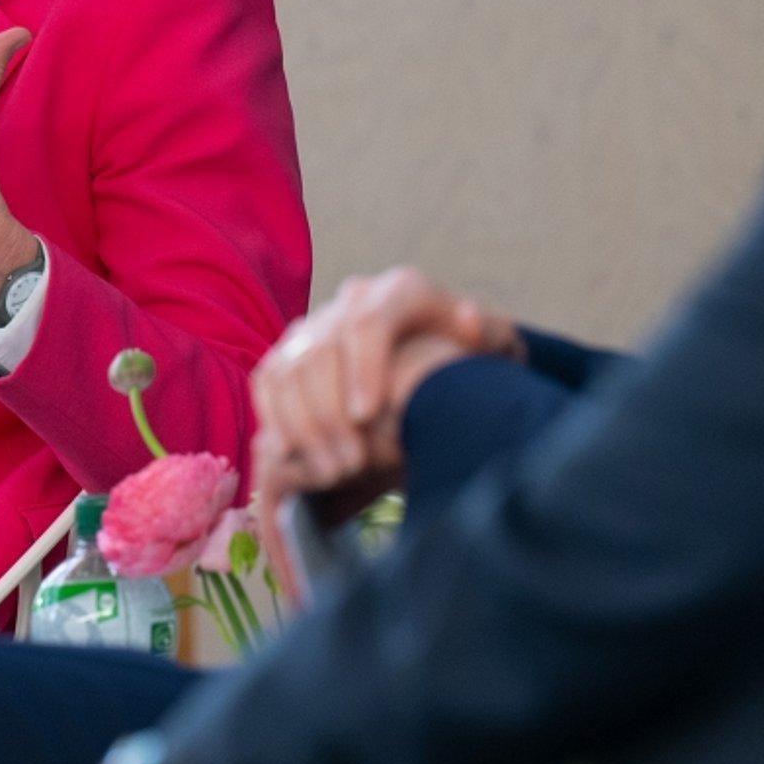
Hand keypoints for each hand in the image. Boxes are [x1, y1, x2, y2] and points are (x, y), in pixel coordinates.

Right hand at [251, 267, 520, 493]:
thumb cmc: (472, 360)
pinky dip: (274, 419)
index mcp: (403, 291)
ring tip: (330, 473)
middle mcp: (353, 299)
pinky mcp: (292, 352)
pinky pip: (267, 382)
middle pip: (321, 350)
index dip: (361, 367)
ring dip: (301, 424)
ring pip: (287, 368)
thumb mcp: (496, 348)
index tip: (366, 416)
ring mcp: (317, 324)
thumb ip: (492, 335)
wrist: (442, 364)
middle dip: (329, 412)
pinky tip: (291, 458)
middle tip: (350, 466)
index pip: (368, 320)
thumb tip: (468, 320)